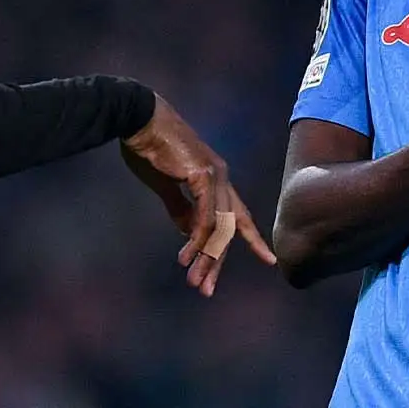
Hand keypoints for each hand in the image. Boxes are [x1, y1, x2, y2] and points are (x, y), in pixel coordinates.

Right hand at [120, 95, 276, 295]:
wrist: (138, 118)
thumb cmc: (149, 147)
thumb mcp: (165, 184)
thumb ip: (179, 208)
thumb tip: (189, 233)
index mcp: (215, 178)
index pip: (238, 214)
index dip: (252, 238)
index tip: (269, 260)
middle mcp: (221, 177)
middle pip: (229, 227)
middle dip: (217, 260)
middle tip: (206, 289)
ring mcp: (215, 175)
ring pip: (219, 226)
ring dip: (206, 256)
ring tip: (194, 281)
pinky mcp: (202, 174)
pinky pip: (205, 215)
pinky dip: (198, 239)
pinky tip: (187, 256)